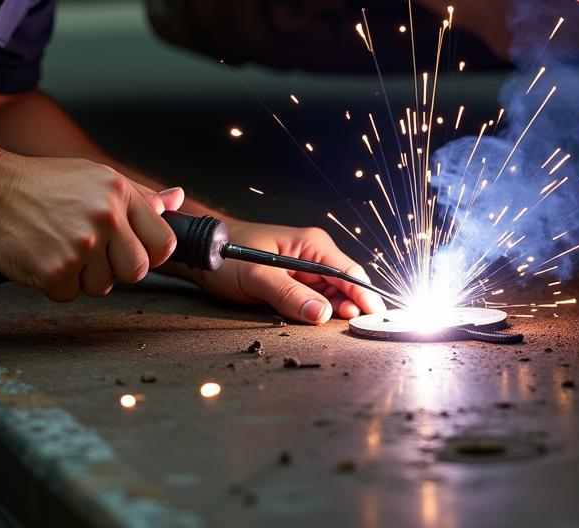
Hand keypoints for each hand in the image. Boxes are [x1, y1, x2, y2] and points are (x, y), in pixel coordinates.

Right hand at [0, 154, 183, 301]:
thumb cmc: (43, 183)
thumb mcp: (97, 177)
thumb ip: (139, 195)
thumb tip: (175, 200)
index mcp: (119, 194)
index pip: (164, 242)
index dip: (153, 253)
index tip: (139, 251)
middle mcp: (105, 218)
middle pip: (138, 271)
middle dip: (118, 268)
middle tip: (94, 253)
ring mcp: (81, 246)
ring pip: (104, 286)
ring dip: (84, 277)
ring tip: (63, 247)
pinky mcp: (55, 270)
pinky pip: (70, 295)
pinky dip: (57, 283)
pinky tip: (45, 256)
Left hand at [180, 219, 386, 323]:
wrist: (202, 252)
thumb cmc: (225, 253)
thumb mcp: (255, 276)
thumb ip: (288, 295)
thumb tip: (321, 314)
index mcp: (311, 245)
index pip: (349, 272)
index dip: (365, 297)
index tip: (376, 318)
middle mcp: (313, 256)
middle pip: (346, 287)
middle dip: (354, 309)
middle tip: (361, 332)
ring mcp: (305, 271)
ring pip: (333, 297)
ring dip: (338, 315)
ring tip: (346, 333)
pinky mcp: (295, 284)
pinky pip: (316, 302)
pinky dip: (322, 316)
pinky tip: (325, 328)